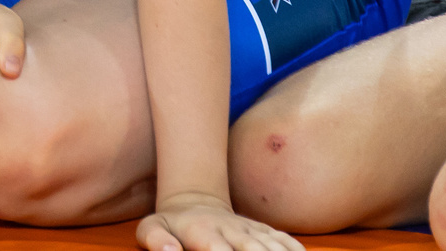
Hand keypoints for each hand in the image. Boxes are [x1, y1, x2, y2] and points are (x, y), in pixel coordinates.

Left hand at [139, 192, 303, 250]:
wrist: (195, 200)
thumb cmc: (171, 224)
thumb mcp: (151, 228)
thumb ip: (156, 240)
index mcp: (204, 232)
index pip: (217, 249)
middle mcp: (232, 230)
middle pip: (252, 249)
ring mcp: (250, 230)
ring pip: (272, 245)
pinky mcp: (263, 231)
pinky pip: (284, 240)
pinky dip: (295, 249)